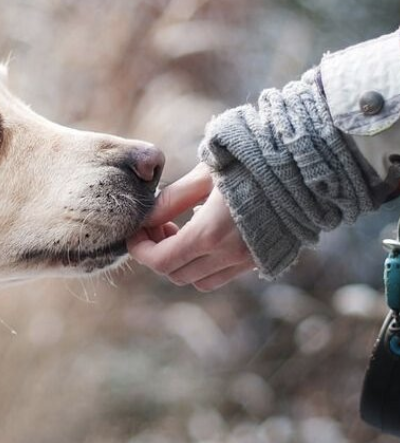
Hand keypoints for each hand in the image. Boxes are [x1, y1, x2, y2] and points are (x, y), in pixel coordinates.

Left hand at [127, 164, 255, 290]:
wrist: (306, 166)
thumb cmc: (251, 161)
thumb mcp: (204, 175)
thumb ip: (172, 200)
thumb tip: (146, 217)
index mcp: (210, 233)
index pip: (160, 261)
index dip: (140, 250)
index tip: (135, 232)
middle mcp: (229, 255)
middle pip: (176, 274)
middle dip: (158, 254)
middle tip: (158, 225)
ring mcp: (247, 261)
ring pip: (199, 280)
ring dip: (182, 262)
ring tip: (180, 230)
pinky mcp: (261, 260)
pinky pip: (222, 275)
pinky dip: (205, 264)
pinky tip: (206, 234)